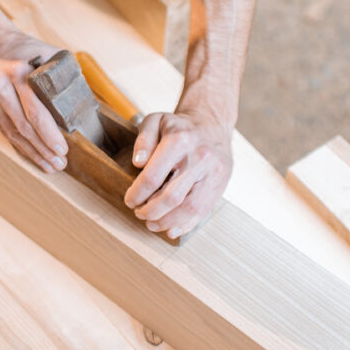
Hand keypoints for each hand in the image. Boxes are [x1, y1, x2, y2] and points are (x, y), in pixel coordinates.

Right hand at [0, 29, 69, 172]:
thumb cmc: (23, 48)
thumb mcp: (46, 52)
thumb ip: (64, 74)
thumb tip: (87, 100)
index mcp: (18, 72)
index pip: (35, 111)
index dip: (49, 134)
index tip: (62, 149)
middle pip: (24, 127)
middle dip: (43, 149)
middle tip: (60, 163)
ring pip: (12, 133)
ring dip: (32, 152)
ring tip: (50, 166)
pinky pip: (3, 130)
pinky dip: (19, 145)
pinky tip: (32, 155)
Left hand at [124, 111, 232, 239]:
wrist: (211, 125)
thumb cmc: (179, 127)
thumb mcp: (156, 121)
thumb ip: (143, 140)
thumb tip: (138, 163)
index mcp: (179, 141)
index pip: (152, 177)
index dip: (137, 194)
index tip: (130, 200)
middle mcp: (199, 158)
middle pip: (171, 197)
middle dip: (150, 212)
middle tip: (140, 213)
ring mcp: (213, 173)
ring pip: (188, 208)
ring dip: (166, 222)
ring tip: (152, 223)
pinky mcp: (220, 185)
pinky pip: (203, 211)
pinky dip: (185, 225)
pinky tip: (171, 228)